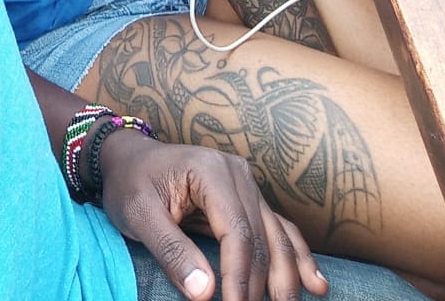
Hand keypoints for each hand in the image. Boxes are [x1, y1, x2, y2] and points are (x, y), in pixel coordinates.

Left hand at [98, 130, 325, 300]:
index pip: (237, 233)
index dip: (239, 278)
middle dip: (261, 286)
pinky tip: (315, 284)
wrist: (129, 157)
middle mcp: (237, 173)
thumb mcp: (138, 214)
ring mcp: (247, 184)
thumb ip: (171, 250)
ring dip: (287, 277)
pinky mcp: (249, 197)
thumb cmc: (131, 183)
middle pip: (261, 238)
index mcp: (211, 172)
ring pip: (277, 235)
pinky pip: (279, 227)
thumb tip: (204, 292)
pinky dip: (297, 256)